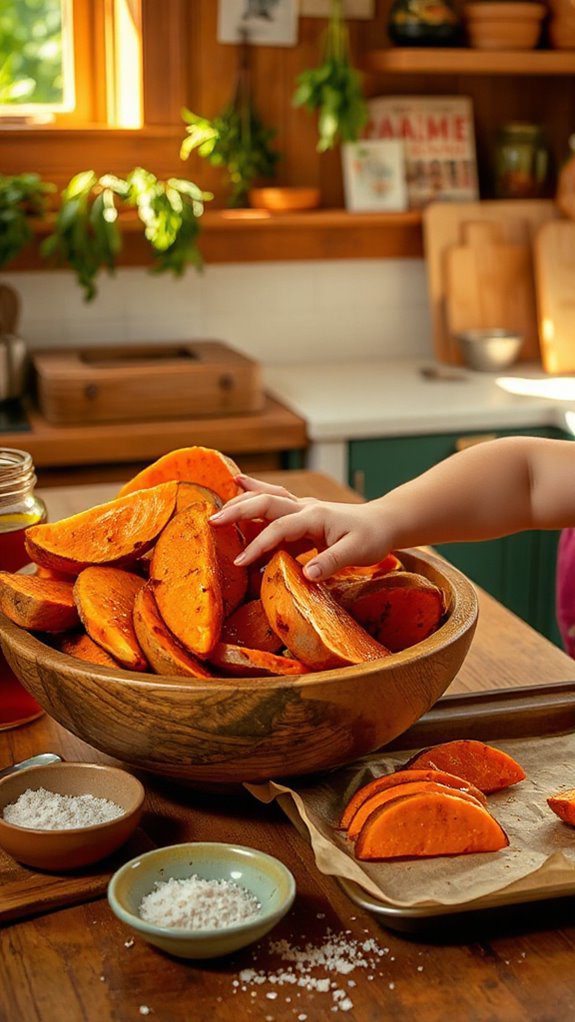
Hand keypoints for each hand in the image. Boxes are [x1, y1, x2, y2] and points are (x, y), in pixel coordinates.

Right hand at [209, 475, 391, 580]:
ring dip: (243, 501)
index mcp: (314, 516)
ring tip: (218, 505)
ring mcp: (302, 509)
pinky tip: (239, 489)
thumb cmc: (372, 537)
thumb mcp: (358, 552)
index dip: (258, 545)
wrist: (383, 522)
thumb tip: (306, 575)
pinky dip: (254, 498)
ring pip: (267, 499)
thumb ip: (331, 562)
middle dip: (238, 511)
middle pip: (265, 503)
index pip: (279, 528)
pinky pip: (273, 506)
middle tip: (212, 522)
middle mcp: (304, 508)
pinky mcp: (301, 516)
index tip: (239, 563)